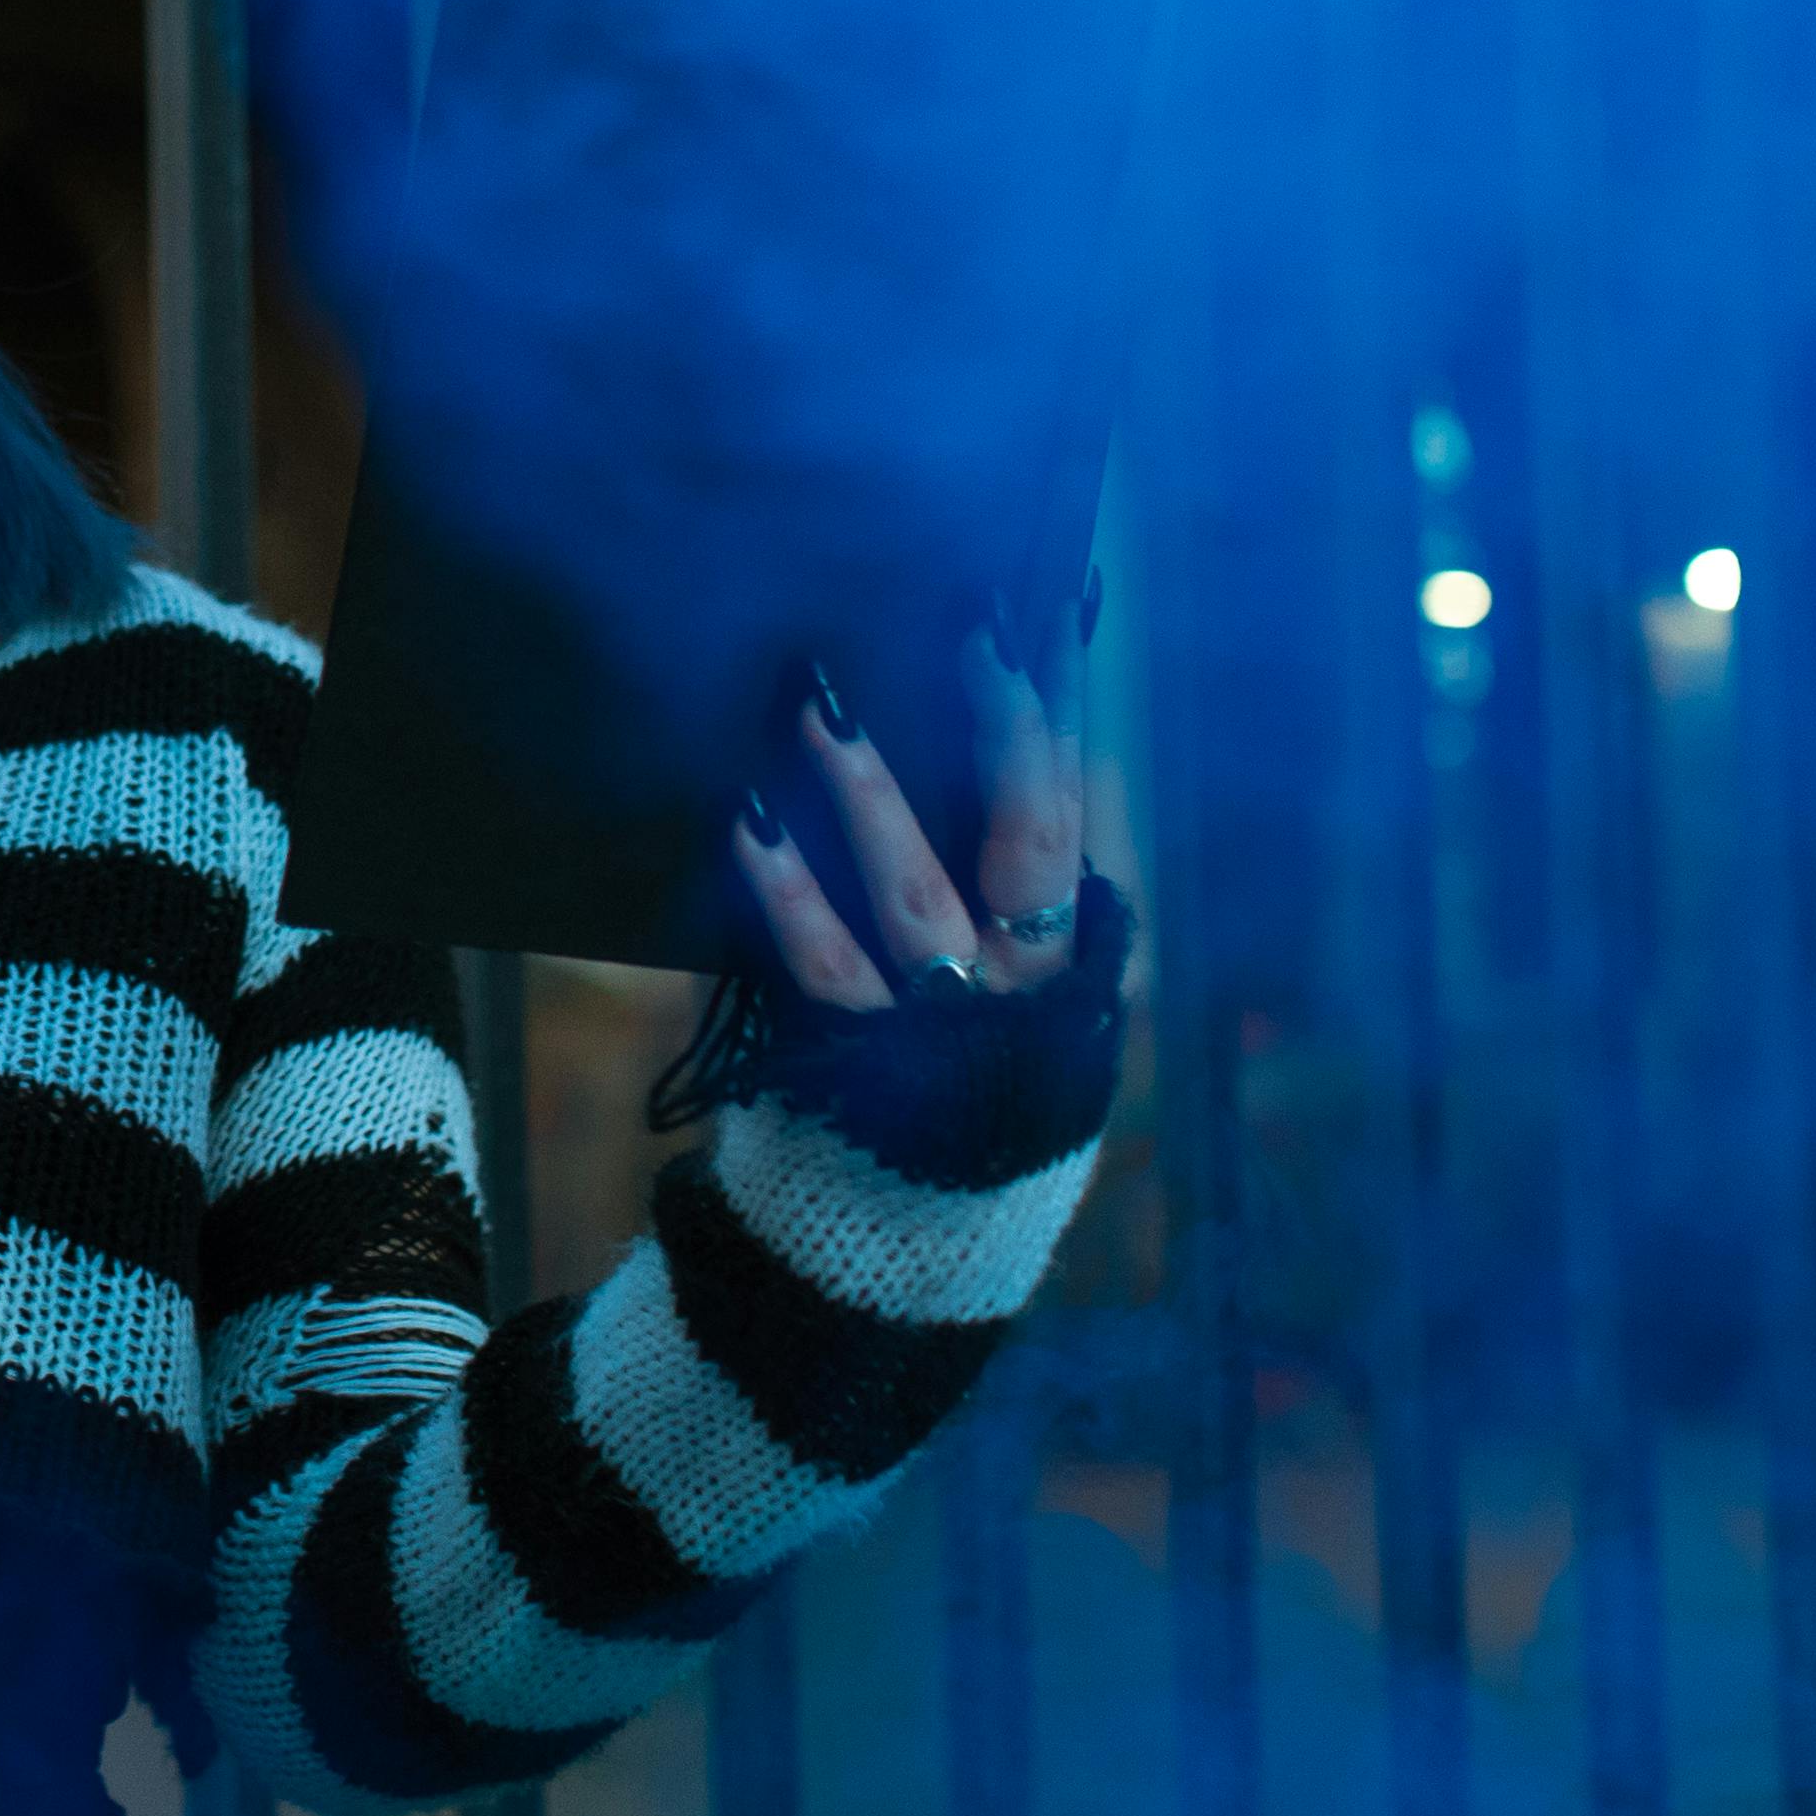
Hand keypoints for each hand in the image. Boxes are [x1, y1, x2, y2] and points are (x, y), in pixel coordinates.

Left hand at [725, 617, 1092, 1014]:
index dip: (1064, 708)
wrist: (950, 1209)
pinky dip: (787, 891)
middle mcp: (1018, 966)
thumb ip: (998, 859)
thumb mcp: (1007, 956)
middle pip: (1028, 837)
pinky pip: (826, 963)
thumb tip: (986, 722)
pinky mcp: (867, 1048)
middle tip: (977, 628)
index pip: (1065, 798)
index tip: (1053, 605)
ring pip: (915, 891)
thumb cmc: (973, 1048)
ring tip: (823, 708)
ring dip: (869, 795)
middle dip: (1009, 729)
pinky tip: (750, 819)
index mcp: (1060, 932)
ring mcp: (945, 1009)